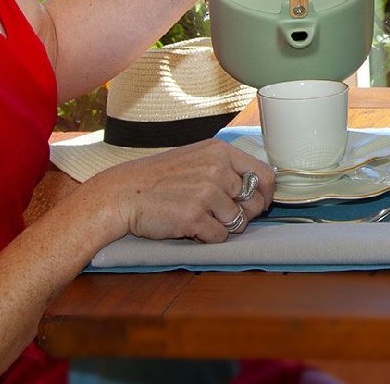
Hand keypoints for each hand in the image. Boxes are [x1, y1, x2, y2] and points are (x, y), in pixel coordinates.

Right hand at [90, 139, 276, 243]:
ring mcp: (206, 192)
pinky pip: (220, 237)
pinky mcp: (193, 216)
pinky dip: (209, 238)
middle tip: (223, 215)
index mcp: (220, 151)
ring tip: (201, 218)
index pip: (265, 174)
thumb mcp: (197, 158)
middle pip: (255, 203)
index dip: (266, 194)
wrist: (123, 193)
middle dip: (245, 215)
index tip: (260, 204)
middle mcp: (217, 169)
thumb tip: (261, 186)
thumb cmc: (160, 178)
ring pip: (238, 222)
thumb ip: (227, 168)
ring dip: (224, 226)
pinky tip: (192, 227)